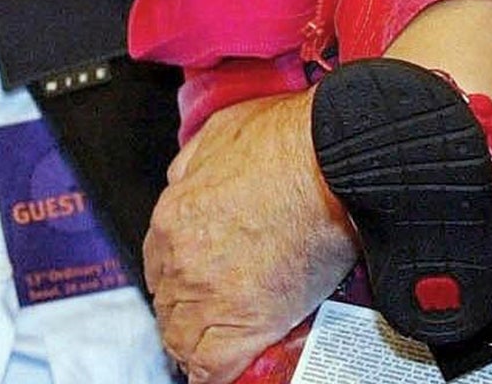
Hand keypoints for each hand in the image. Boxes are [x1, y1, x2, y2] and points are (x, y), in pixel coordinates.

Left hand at [145, 92, 357, 383]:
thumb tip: (188, 180)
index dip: (180, 276)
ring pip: (184, 340)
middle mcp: (181, 258)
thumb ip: (195, 164)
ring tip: (227, 343)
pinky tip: (232, 368)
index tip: (199, 281)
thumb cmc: (290, 141)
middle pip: (169, 304)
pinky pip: (212, 368)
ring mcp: (208, 294)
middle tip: (219, 310)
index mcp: (175, 215)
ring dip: (201, 343)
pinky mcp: (243, 323)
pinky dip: (217, 373)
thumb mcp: (223, 131)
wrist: (332, 160)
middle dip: (190, 309)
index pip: (159, 265)